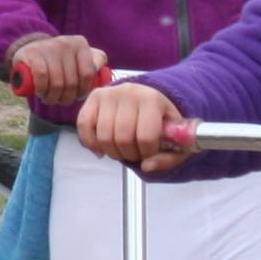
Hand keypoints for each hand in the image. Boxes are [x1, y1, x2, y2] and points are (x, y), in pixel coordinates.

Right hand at [9, 33, 109, 109]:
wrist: (29, 48)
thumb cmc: (58, 59)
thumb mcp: (77, 56)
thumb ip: (94, 61)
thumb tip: (103, 71)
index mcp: (80, 44)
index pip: (87, 74)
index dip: (83, 90)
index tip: (77, 96)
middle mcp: (66, 43)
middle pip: (71, 82)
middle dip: (66, 97)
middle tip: (61, 100)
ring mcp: (48, 47)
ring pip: (57, 83)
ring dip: (53, 97)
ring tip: (50, 99)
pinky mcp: (32, 54)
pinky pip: (42, 78)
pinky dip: (42, 89)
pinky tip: (41, 92)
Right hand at [73, 81, 188, 167]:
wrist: (150, 97)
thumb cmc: (162, 120)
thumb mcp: (177, 139)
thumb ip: (168, 158)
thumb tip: (146, 167)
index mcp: (153, 100)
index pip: (146, 137)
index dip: (147, 153)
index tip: (150, 153)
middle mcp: (129, 92)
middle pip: (122, 138)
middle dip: (129, 154)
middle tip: (135, 153)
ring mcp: (109, 93)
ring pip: (103, 136)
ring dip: (112, 152)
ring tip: (121, 150)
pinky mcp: (94, 97)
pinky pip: (84, 125)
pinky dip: (90, 142)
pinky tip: (101, 149)